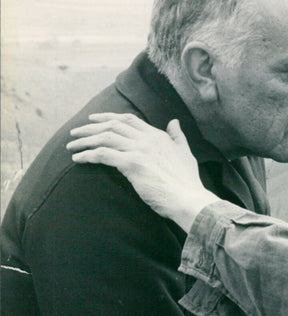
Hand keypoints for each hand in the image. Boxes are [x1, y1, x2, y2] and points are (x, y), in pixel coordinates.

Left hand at [66, 113, 217, 231]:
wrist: (188, 198)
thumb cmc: (187, 181)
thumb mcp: (185, 153)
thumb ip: (177, 136)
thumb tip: (174, 121)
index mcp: (158, 136)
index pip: (128, 120)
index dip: (108, 117)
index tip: (93, 119)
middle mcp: (147, 139)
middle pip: (112, 126)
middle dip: (90, 128)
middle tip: (75, 133)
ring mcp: (139, 150)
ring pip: (105, 138)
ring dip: (85, 141)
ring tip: (71, 146)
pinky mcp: (132, 164)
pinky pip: (103, 155)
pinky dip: (88, 155)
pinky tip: (78, 159)